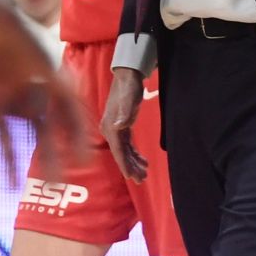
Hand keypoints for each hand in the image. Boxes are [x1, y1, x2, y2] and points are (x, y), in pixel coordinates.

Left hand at [0, 0, 83, 180]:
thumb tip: (68, 90)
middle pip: (35, 127)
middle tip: (54, 184)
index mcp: (30, 66)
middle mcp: (10, 82)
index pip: (61, 104)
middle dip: (47, 155)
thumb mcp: (9, 30)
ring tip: (14, 187)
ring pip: (1, 137)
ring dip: (9, 162)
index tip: (83, 157)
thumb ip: (36, 60)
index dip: (75, 130)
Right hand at [100, 67, 148, 182]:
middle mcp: (110, 130)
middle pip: (121, 154)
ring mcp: (115, 128)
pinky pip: (127, 144)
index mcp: (111, 127)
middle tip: (142, 180)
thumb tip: (120, 126)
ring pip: (124, 151)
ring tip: (145, 173)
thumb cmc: (129, 88)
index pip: (118, 151)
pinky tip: (143, 160)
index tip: (132, 177)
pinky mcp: (121, 126)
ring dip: (134, 162)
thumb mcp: (129, 100)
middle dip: (131, 168)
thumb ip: (125, 114)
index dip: (125, 165)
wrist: (127, 76)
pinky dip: (134, 153)